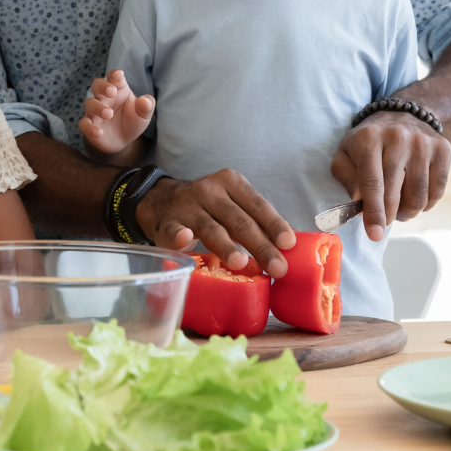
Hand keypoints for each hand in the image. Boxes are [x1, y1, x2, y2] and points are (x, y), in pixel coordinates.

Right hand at [79, 69, 155, 154]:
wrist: (123, 140)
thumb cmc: (132, 121)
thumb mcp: (143, 115)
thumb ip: (147, 106)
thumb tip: (145, 101)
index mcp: (118, 89)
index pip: (113, 77)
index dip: (115, 75)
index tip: (119, 75)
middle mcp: (104, 97)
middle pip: (97, 84)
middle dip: (102, 86)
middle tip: (112, 92)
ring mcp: (94, 111)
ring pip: (90, 103)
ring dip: (98, 107)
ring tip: (109, 114)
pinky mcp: (89, 124)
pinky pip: (84, 124)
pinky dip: (90, 127)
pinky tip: (99, 132)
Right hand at [134, 170, 295, 277]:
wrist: (161, 199)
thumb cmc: (208, 207)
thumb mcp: (232, 204)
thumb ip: (255, 222)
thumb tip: (289, 249)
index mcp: (230, 183)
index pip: (257, 204)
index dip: (273, 224)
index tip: (288, 244)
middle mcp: (209, 190)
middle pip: (239, 220)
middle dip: (260, 245)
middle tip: (277, 268)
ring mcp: (186, 206)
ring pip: (210, 228)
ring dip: (226, 246)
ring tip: (241, 262)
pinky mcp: (168, 223)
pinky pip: (174, 231)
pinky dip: (180, 236)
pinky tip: (184, 240)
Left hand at [330, 112, 450, 241]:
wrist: (402, 116)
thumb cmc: (368, 142)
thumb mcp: (346, 153)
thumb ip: (346, 176)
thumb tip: (359, 200)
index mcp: (368, 139)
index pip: (371, 183)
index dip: (373, 212)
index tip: (374, 235)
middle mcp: (397, 138)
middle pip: (395, 192)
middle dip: (387, 215)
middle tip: (383, 222)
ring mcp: (423, 143)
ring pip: (418, 196)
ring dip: (407, 212)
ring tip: (398, 210)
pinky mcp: (443, 150)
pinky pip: (437, 191)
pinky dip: (426, 204)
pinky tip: (414, 198)